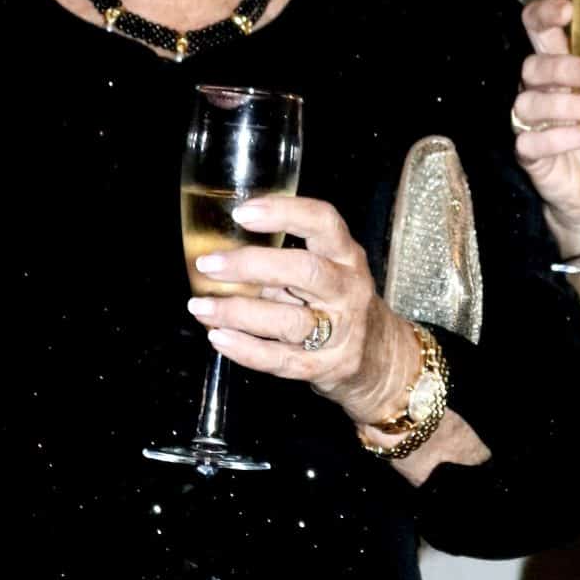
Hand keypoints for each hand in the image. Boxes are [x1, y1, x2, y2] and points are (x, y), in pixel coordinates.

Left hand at [187, 193, 421, 429]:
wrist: (379, 357)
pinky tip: (219, 337)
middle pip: (305, 271)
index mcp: (346, 256)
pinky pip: (281, 359)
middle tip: (209, 265)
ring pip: (289, 321)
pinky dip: (245, 349)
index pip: (323, 222)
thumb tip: (218, 253)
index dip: (284, 213)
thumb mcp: (326, 270)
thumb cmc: (338, 303)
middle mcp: (348, 290)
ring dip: (239, 313)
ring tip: (201, 308)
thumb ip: (282, 260)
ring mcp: (341, 331)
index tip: (242, 212)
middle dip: (252, 266)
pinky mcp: (326, 366)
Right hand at [511, 0, 579, 254]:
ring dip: (561, 102)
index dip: (544, 13)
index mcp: (560, 66)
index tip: (567, 11)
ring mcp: (530, 122)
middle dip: (560, 64)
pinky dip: (556, 138)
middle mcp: (540, 89)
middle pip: (532, 64)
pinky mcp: (528, 153)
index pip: (537, 28)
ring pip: (528, 101)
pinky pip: (529, 142)